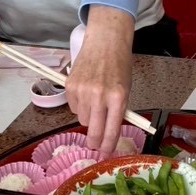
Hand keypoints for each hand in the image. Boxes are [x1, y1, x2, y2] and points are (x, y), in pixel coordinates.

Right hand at [65, 8, 135, 149]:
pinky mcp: (70, 86)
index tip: (106, 152)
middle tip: (94, 145)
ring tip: (94, 102)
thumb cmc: (118, 65)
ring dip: (87, 117)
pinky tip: (85, 92)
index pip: (111, 130)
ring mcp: (83, 91)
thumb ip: (119, 110)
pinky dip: (79, 105)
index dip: (108, 145)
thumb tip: (110, 133)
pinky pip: (72, 107)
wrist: (105, 42)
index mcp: (118, 97)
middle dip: (94, 142)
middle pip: (92, 130)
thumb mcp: (126, 88)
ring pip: (81, 119)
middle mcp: (99, 96)